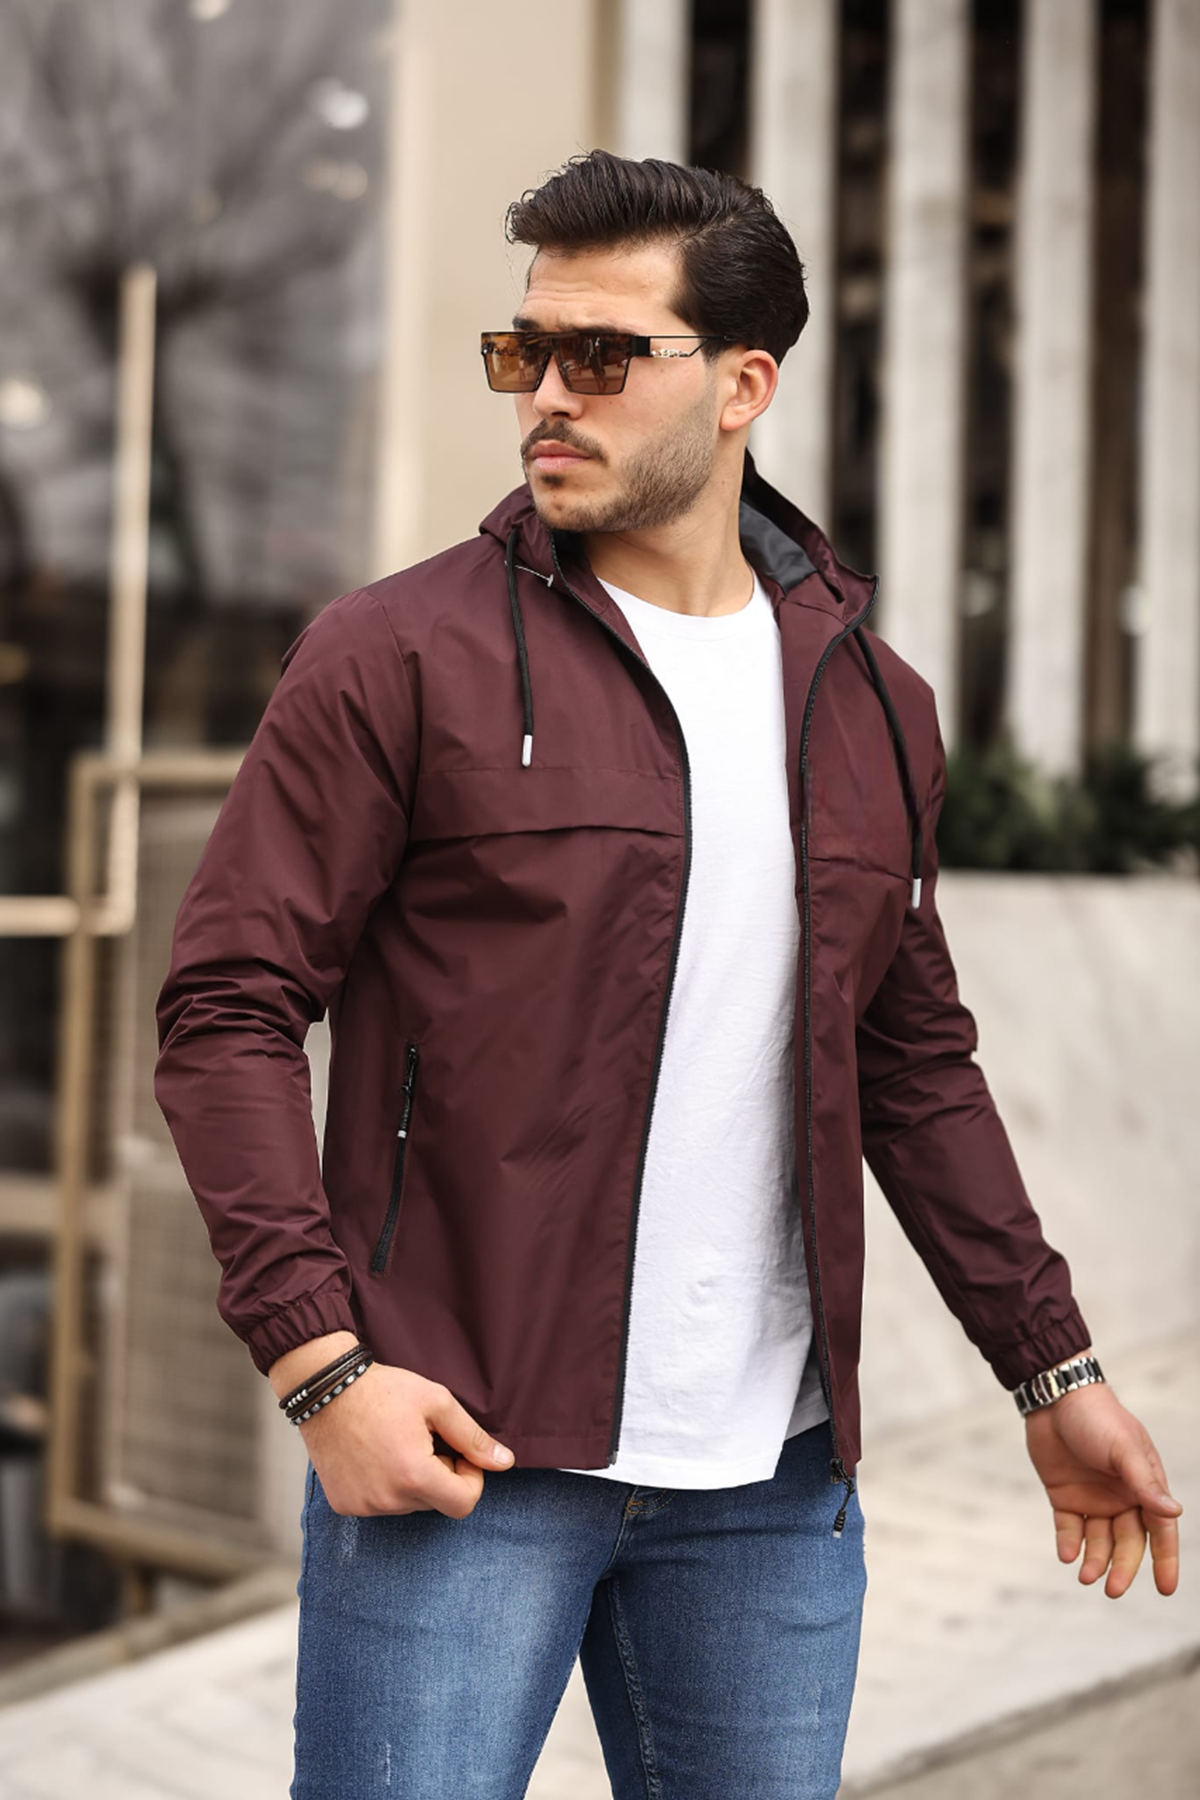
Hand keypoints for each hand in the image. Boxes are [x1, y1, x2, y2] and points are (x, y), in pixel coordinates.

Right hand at [269, 1333, 515, 1517]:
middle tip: (424, 1439)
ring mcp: (362, 1506)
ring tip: (396, 1443)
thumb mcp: (436, 1403)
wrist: (326, 1388)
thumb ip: (472, 1437)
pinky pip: (380, 1504)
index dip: (470, 1478)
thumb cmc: (383, 1390)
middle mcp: (387, 1500)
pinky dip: (385, 1485)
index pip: (464, 1504)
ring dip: (412, 1480)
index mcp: (414, 1475)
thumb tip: (505, 1463)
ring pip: (409, 1504)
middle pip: (436, 1502)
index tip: (457, 1452)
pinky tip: (375, 1454)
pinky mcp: (344, 1505)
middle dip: (440, 1475)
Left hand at [1023, 1380, 1181, 1596]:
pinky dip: (1069, 1544)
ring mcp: (1093, 1498)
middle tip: (1113, 1590)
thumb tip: (1174, 1513)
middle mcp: (1121, 1497)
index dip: (1165, 1560)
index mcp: (1144, 1485)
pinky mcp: (1064, 1496)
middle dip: (1123, 1567)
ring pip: (1099, 1541)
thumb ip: (1145, 1484)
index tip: (1166, 1589)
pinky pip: (1069, 1528)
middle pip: (1128, 1542)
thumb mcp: (1123, 1449)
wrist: (1054, 1397)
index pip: (1160, 1530)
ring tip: (1085, 1576)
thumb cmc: (1097, 1417)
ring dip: (1095, 1560)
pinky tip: (1067, 1555)